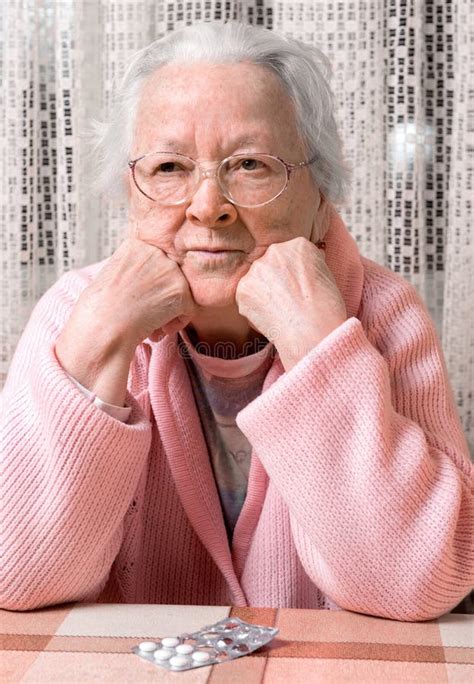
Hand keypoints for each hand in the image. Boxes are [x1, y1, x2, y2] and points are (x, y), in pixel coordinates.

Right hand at [74, 237, 196, 346]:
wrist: (102, 325)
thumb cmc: (102, 308)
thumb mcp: (114, 275)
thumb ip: (137, 269)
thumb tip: (154, 280)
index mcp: (137, 245)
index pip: (156, 264)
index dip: (149, 286)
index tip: (137, 300)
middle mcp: (156, 252)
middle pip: (170, 277)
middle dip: (160, 298)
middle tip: (143, 314)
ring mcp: (170, 271)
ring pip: (181, 293)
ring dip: (168, 311)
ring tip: (149, 324)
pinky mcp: (180, 290)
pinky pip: (188, 309)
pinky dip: (176, 323)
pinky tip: (157, 330)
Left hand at [235, 237, 346, 369]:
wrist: (312, 330)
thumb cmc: (326, 310)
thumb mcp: (326, 277)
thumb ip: (306, 269)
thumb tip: (298, 272)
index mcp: (299, 245)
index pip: (291, 256)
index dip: (295, 276)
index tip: (300, 290)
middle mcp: (275, 251)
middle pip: (271, 265)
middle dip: (276, 282)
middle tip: (288, 303)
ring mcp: (257, 269)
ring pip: (256, 281)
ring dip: (263, 295)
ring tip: (281, 313)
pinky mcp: (243, 288)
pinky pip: (246, 299)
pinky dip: (254, 310)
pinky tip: (270, 319)